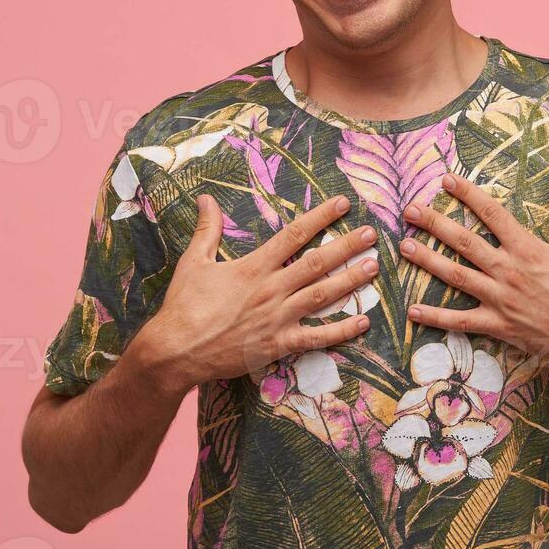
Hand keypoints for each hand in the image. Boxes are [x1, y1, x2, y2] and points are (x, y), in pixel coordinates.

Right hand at [135, 193, 377, 392]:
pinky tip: (363, 322)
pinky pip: (316, 338)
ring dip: (350, 281)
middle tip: (372, 235)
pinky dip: (341, 331)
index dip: (321, 218)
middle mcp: (271, 290)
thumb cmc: (183, 306)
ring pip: (322, 296)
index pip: (294, 235)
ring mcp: (277, 319)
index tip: (343, 204)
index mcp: (253, 267)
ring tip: (373, 267)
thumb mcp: (194, 262)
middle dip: (347, 246)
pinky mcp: (278, 345)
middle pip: (317, 263)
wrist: (175, 351)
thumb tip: (207, 198)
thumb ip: (207, 229)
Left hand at [400, 172, 548, 386]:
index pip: (492, 214)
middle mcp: (507, 271)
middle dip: (434, 223)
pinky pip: (461, 321)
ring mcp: (499, 299)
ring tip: (404, 247)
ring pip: (455, 276)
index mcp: (527, 249)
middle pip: (464, 242)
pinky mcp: (498, 326)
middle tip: (409, 210)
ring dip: (427, 261)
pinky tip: (413, 310)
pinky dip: (436, 317)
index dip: (468, 195)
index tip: (447, 180)